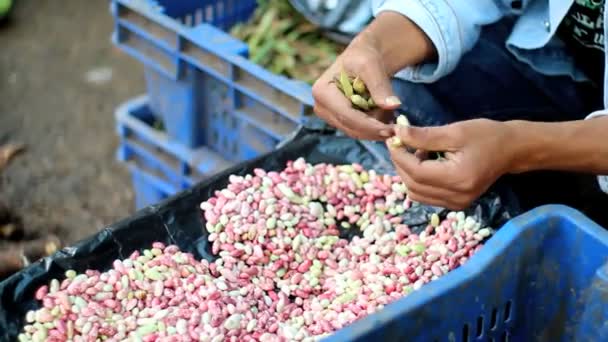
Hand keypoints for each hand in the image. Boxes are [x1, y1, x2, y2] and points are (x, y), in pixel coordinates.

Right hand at [312, 32, 401, 139]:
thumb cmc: (364, 56)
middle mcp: (321, 106)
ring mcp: (328, 115)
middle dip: (375, 128)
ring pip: (356, 132)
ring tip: (391, 113)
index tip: (392, 130)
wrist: (362, 57)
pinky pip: (358, 130)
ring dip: (375, 127)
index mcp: (322, 91)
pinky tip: (385, 116)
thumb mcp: (371, 66)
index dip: (370, 126)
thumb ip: (380, 86)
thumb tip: (393, 105)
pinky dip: (373, 126)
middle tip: (397, 126)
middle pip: (350, 127)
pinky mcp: (337, 120)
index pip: (347, 116)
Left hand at [387, 119, 516, 208]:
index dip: (399, 155)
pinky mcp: (456, 204)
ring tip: (416, 151)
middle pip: (413, 184)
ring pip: (416, 193)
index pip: (416, 172)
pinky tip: (425, 163)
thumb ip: (424, 136)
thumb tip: (397, 133)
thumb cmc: (486, 136)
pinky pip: (426, 196)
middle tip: (399, 143)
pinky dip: (418, 180)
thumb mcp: (455, 131)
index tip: (392, 138)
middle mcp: (456, 197)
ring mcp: (456, 204)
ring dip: (408, 173)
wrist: (511, 150)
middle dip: (400, 163)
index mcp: (457, 178)